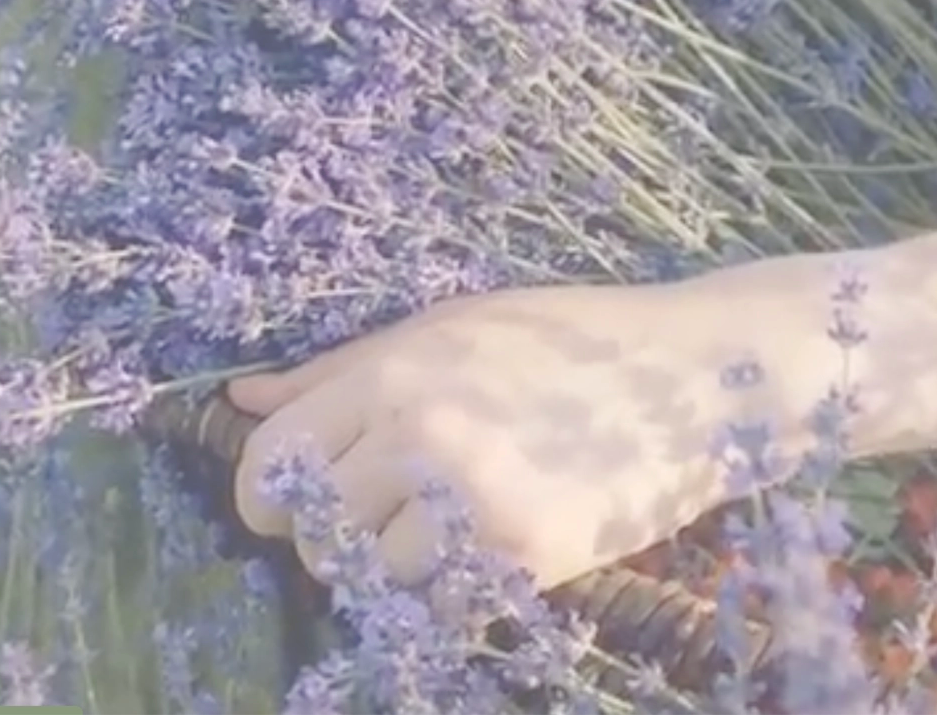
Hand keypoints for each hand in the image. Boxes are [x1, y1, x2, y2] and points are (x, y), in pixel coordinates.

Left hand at [227, 282, 748, 588]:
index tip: (306, 504)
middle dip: (342, 538)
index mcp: (393, 373)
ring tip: (450, 533)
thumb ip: (342, 371)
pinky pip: (440, 608)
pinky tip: (491, 552)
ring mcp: (471, 499)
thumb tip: (240, 401)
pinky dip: (453, 597)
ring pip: (374, 580)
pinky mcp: (523, 554)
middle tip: (397, 518)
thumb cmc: (572, 339)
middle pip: (314, 537)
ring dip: (400, 571)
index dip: (272, 497)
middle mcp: (420, 434)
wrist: (695, 376)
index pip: (268, 466)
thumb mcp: (451, 328)